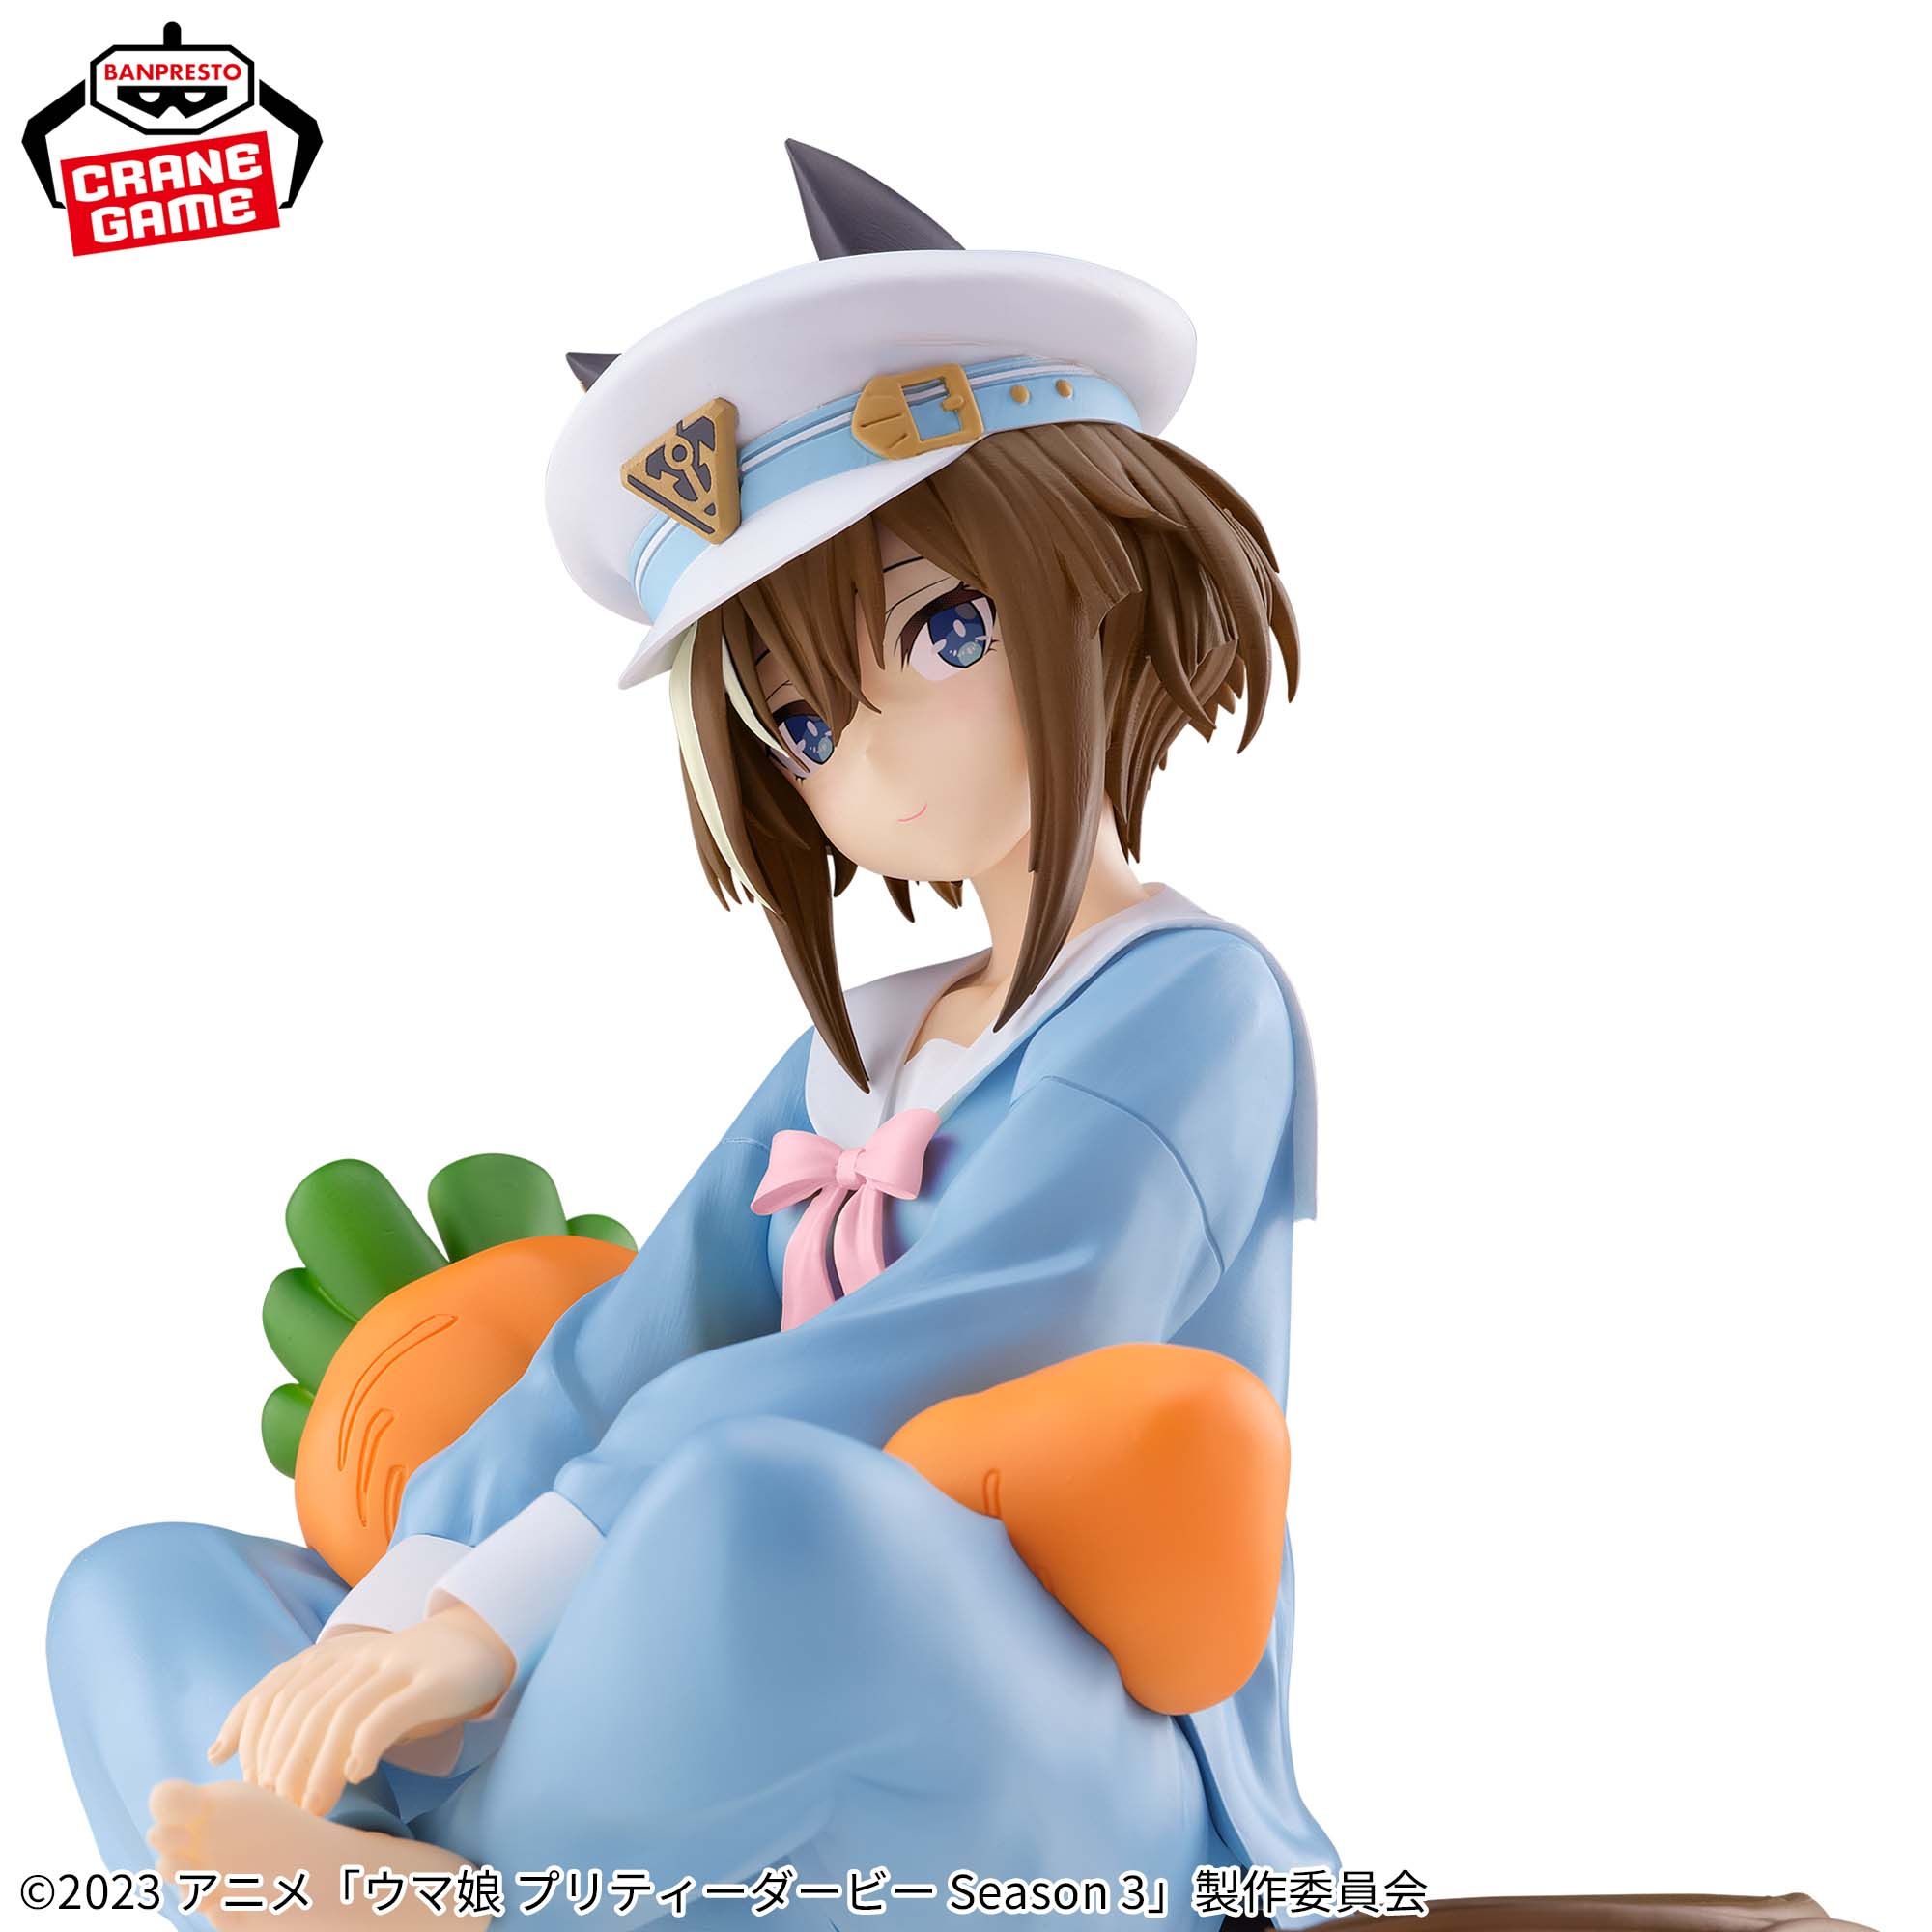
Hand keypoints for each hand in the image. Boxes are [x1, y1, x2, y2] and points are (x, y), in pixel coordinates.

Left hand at [208, 1604, 514, 1814]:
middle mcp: (358, 1656)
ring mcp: (395, 1665)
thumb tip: (223, 1751)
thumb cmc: (399, 1681)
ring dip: (321, 1764)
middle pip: (306, 1708)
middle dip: (286, 1760)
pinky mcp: (431, 1682)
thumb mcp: (344, 1688)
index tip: (254, 1786)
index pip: (277, 1693)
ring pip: (344, 1714)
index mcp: (331, 1656)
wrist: (473, 1643)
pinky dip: (368, 1741)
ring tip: (313, 1806)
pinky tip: (358, 1772)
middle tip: (280, 1807)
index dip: (257, 1739)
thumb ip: (292, 1713)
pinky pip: (392, 1710)